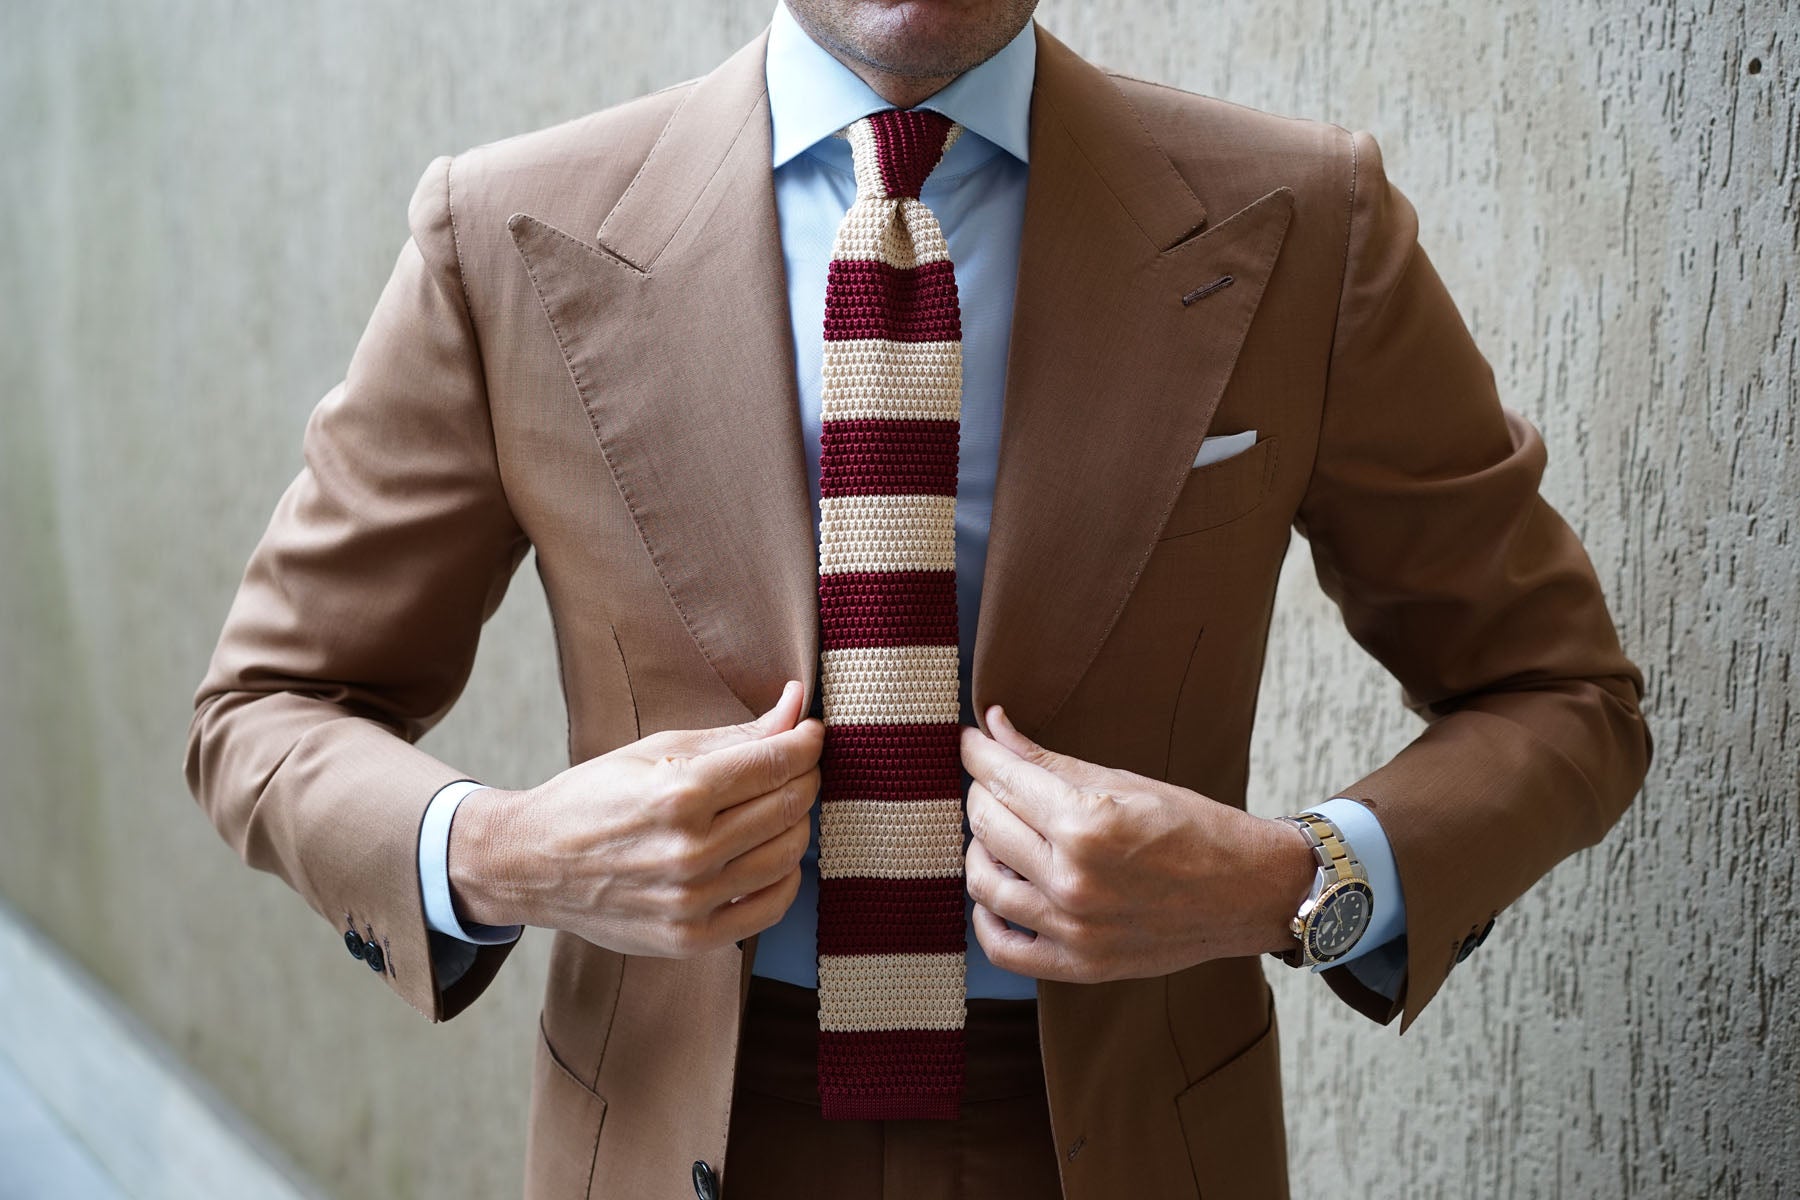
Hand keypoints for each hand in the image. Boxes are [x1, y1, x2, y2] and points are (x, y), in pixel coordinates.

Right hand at [449, 680, 823, 957]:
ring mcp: (692, 901)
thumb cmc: (596, 797)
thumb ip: (736, 733)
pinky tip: (771, 854)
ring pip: (789, 854)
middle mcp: (690, 850)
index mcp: (679, 792)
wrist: (533, 864)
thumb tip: (798, 704)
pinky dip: (787, 877)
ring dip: (798, 823)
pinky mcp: (692, 938)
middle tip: (794, 764)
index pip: (777, 762)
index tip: (811, 732)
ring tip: (777, 806)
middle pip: (790, 806)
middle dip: (804, 776)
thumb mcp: (658, 749)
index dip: (807, 741)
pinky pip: (773, 907)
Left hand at [958, 705, 1315, 981]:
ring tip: (1000, 831)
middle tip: (992, 779)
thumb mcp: (1123, 781)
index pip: (1002, 780)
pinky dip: (986, 916)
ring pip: (983, 881)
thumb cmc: (1194, 828)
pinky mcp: (1080, 965)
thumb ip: (1048, 759)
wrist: (1250, 893)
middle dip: (980, 792)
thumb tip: (992, 726)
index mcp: (1087, 825)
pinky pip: (1002, 948)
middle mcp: (1074, 881)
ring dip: (980, 847)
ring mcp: (1074, 929)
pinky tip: (998, 891)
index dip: (976, 752)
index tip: (968, 740)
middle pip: (986, 825)